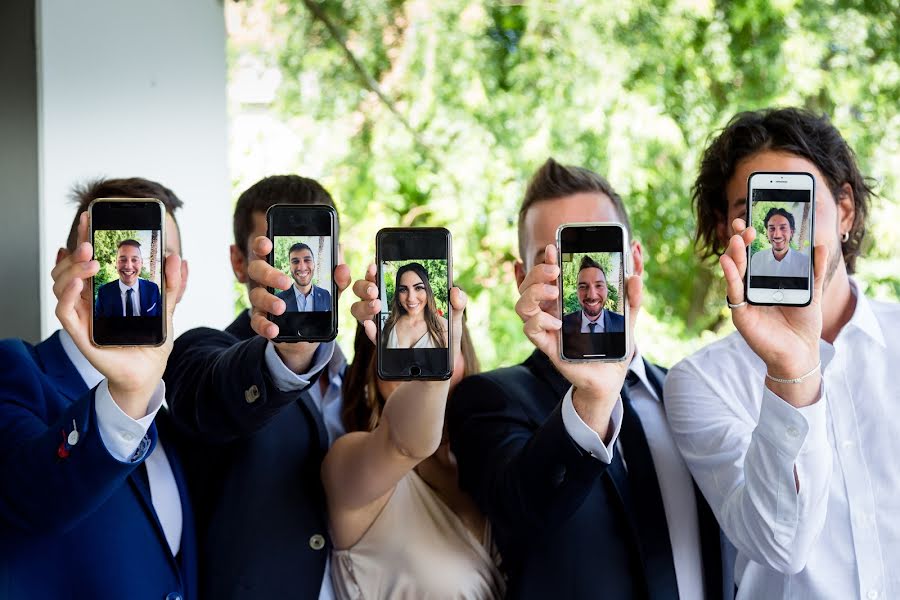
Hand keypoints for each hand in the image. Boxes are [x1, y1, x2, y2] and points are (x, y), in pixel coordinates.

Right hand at [53, 212, 186, 418]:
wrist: (150, 372)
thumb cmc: (152, 340)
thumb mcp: (167, 308)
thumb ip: (173, 285)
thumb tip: (177, 258)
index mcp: (104, 289)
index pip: (88, 257)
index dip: (85, 235)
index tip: (90, 216)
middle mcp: (88, 299)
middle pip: (69, 266)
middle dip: (76, 248)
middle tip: (88, 240)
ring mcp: (82, 315)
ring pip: (61, 284)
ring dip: (72, 268)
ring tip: (89, 260)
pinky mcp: (80, 333)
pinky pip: (65, 311)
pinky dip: (67, 294)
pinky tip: (78, 283)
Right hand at [246, 235, 350, 372]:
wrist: (309, 328)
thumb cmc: (316, 296)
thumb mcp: (331, 286)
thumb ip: (338, 277)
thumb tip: (342, 268)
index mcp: (278, 263)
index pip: (263, 248)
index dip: (261, 244)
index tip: (267, 244)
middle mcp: (264, 278)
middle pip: (257, 269)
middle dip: (269, 274)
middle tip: (287, 282)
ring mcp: (260, 298)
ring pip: (256, 295)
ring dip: (268, 300)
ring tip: (282, 307)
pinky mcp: (262, 319)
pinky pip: (256, 322)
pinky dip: (264, 325)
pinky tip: (274, 329)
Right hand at [348, 263, 466, 359]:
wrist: (441, 365)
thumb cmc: (446, 337)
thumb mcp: (453, 318)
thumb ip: (457, 304)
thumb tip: (455, 291)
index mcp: (402, 294)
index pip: (381, 278)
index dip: (374, 271)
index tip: (375, 266)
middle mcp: (388, 307)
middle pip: (365, 291)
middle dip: (365, 286)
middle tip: (375, 289)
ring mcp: (384, 325)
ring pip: (361, 310)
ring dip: (365, 305)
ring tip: (377, 305)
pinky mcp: (385, 343)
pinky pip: (372, 335)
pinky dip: (369, 330)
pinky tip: (371, 325)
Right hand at [516, 244, 642, 440]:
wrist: (611, 378)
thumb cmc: (612, 345)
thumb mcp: (627, 316)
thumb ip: (631, 294)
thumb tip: (637, 269)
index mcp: (566, 299)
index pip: (547, 274)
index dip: (545, 259)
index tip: (554, 247)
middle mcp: (551, 310)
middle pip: (528, 285)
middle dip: (537, 272)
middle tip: (556, 271)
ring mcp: (547, 327)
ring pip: (522, 304)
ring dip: (533, 292)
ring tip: (554, 293)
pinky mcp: (547, 345)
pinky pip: (530, 328)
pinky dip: (539, 320)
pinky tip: (557, 321)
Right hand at [720, 218, 825, 406]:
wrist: (801, 352)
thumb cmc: (803, 324)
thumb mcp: (812, 292)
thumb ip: (814, 269)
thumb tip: (819, 244)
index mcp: (766, 281)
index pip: (756, 255)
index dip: (752, 239)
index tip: (751, 221)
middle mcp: (751, 288)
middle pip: (742, 260)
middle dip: (741, 242)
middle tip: (744, 226)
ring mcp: (744, 300)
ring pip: (735, 273)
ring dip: (734, 255)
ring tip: (738, 239)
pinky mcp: (741, 314)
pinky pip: (733, 292)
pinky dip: (730, 276)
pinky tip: (728, 261)